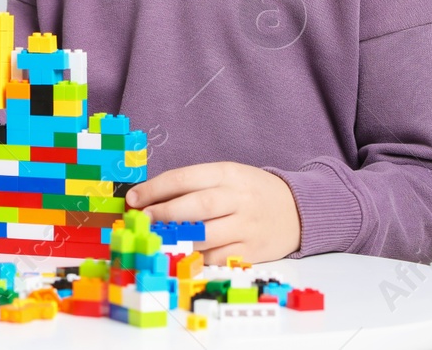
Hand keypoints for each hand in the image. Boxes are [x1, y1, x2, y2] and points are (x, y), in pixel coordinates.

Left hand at [124, 162, 300, 263]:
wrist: (298, 209)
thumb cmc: (252, 191)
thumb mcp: (228, 176)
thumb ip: (195, 185)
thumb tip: (152, 198)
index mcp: (228, 173)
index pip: (185, 178)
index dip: (155, 188)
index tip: (133, 197)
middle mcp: (238, 198)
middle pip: (194, 206)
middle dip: (163, 214)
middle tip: (141, 220)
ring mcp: (246, 226)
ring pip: (204, 235)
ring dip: (174, 239)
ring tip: (154, 239)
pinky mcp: (252, 251)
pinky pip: (217, 257)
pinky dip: (196, 258)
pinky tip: (180, 254)